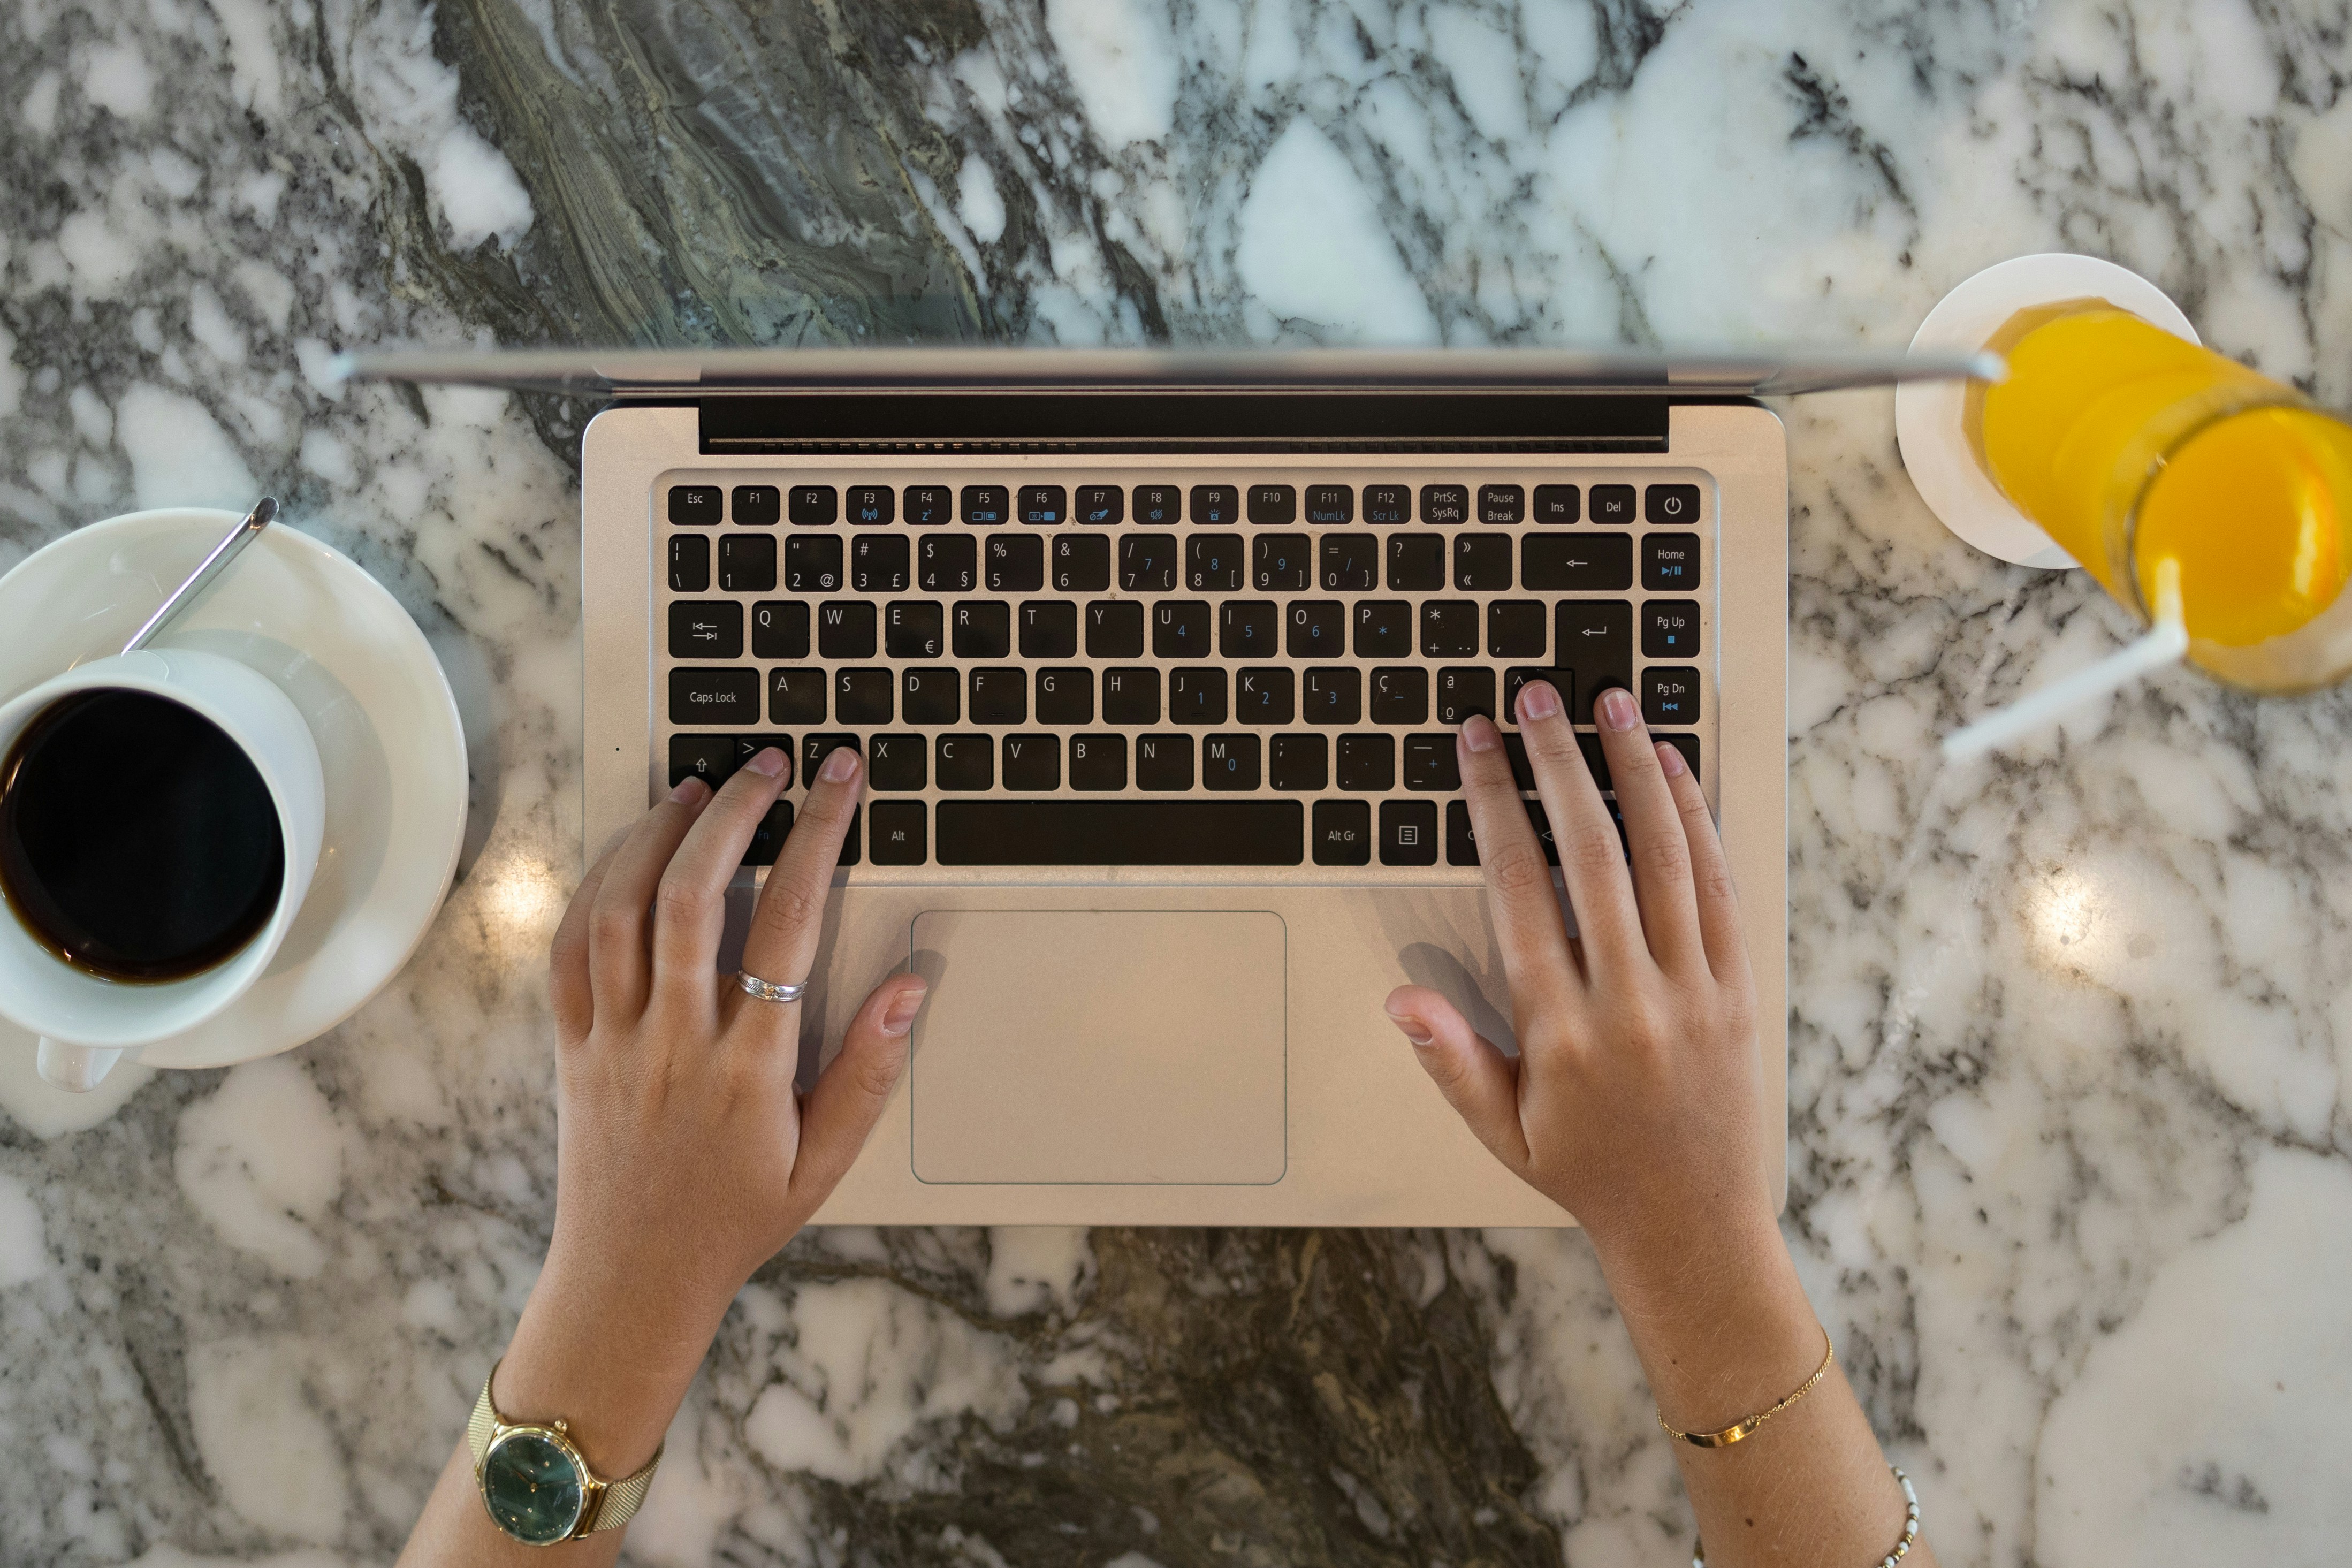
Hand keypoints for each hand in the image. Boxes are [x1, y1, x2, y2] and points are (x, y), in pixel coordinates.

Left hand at [503, 745, 922, 1472]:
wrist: (630, 1284)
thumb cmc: (734, 1222)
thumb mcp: (825, 1161)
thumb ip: (868, 1070)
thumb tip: (912, 983)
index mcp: (746, 1067)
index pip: (789, 923)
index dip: (818, 837)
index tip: (839, 780)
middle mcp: (674, 1041)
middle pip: (691, 895)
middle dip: (734, 811)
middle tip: (768, 764)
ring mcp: (612, 1040)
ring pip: (619, 910)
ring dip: (657, 835)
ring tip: (697, 789)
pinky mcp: (570, 1047)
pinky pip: (568, 950)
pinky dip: (594, 886)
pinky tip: (626, 852)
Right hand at [1382, 685, 1925, 1566]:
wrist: (1695, 1227)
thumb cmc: (1588, 1173)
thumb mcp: (1501, 1128)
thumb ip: (1451, 1058)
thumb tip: (1402, 996)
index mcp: (1563, 1031)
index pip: (1519, 891)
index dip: (1495, 807)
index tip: (1478, 745)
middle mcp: (1631, 1000)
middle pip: (1593, 853)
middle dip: (1560, 764)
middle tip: (1537, 698)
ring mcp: (1694, 990)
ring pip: (1665, 856)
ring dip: (1637, 770)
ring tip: (1613, 703)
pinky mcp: (1738, 988)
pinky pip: (1717, 887)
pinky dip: (1696, 820)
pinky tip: (1675, 769)